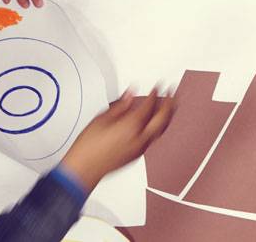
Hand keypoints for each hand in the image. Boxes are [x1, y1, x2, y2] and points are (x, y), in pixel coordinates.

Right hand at [61, 89, 175, 191]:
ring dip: (167, 116)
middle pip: (162, 119)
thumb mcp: (101, 119)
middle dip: (169, 103)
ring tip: (170, 106)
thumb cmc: (88, 147)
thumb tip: (130, 95)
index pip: (149, 106)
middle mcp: (139, 139)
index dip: (155, 94)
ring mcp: (139, 149)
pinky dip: (159, 127)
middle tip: (172, 92)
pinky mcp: (136, 155)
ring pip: (161, 130)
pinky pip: (153, 138)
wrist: (83, 169)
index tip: (158, 86)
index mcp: (130, 127)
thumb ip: (120, 106)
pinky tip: (156, 123)